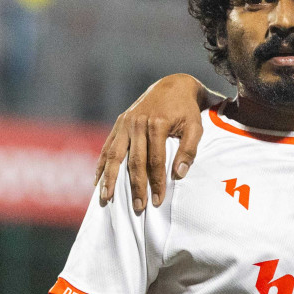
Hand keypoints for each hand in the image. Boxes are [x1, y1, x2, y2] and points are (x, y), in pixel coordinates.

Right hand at [95, 74, 211, 211]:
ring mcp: (125, 123)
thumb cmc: (186, 110)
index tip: (158, 201)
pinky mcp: (119, 124)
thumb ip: (189, 150)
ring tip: (106, 198)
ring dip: (110, 178)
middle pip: (134, 161)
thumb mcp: (196, 127)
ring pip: (115, 155)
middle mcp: (137, 123)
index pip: (155, 160)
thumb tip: (178, 174)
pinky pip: (107, 147)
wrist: (172, 86)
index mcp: (157, 123)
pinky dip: (101, 165)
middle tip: (138, 207)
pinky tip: (97, 181)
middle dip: (135, 186)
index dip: (157, 182)